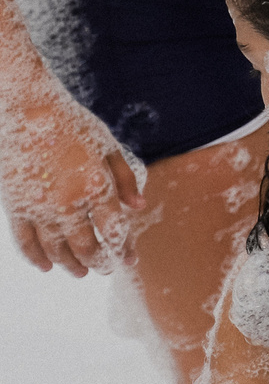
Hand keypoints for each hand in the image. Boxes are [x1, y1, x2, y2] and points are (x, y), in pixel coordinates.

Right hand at [1, 83, 146, 275]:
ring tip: (82, 272)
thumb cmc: (73, 124)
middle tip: (106, 269)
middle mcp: (68, 204)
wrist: (27, 111)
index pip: (114, 232)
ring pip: (57, 250)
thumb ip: (124, 179)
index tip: (129, 259)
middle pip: (87, 248)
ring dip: (71, 266)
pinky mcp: (16, 207)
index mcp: (96, 187)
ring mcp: (39, 209)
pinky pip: (25, 242)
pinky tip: (46, 267)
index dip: (123, 250)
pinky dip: (36, 258)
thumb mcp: (108, 146)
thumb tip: (138, 207)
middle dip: (100, 263)